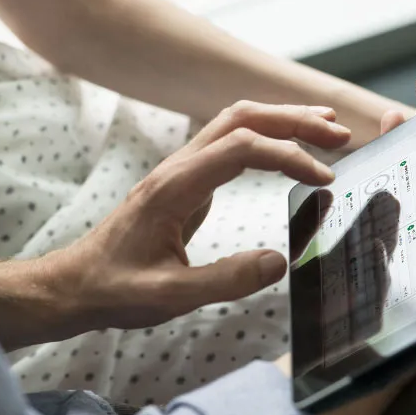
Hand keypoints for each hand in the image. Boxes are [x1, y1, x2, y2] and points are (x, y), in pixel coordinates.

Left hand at [49, 101, 350, 332]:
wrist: (76, 284)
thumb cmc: (115, 288)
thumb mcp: (169, 296)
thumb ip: (225, 280)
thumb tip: (279, 262)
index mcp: (175, 187)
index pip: (242, 148)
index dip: (289, 156)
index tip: (326, 178)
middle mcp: (178, 167)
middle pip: (241, 119)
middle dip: (293, 120)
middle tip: (339, 134)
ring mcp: (181, 170)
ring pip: (235, 124)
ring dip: (281, 120)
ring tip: (324, 130)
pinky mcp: (186, 181)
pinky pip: (229, 143)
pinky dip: (266, 137)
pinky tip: (286, 149)